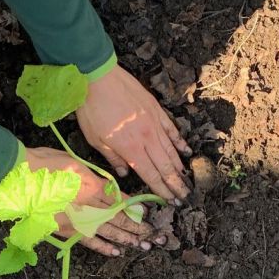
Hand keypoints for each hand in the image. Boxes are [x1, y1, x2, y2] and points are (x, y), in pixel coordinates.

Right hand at [25, 147, 164, 256]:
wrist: (19, 176)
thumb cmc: (45, 163)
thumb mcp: (74, 163)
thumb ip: (93, 177)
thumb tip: (109, 188)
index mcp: (92, 186)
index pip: (120, 200)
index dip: (135, 208)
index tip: (148, 213)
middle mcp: (89, 205)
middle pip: (119, 218)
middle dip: (138, 227)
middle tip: (156, 236)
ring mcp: (78, 219)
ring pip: (109, 231)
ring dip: (127, 239)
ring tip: (144, 245)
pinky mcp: (66, 229)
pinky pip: (88, 240)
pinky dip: (103, 247)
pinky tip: (117, 251)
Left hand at [76, 65, 191, 203]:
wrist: (98, 77)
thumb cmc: (92, 109)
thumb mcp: (95, 139)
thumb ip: (113, 158)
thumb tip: (125, 174)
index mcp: (131, 148)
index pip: (151, 175)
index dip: (162, 190)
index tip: (172, 201)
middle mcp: (147, 138)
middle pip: (166, 166)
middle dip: (176, 184)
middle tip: (186, 197)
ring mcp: (154, 123)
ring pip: (171, 150)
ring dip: (180, 167)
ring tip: (187, 180)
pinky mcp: (156, 110)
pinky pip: (172, 130)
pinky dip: (179, 142)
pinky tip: (186, 151)